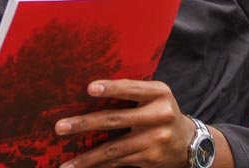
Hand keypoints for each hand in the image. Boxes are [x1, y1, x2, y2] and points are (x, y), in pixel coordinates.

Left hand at [55, 79, 194, 167]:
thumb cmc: (162, 111)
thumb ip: (134, 92)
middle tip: (60, 127)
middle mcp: (159, 115)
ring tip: (66, 165)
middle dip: (85, 124)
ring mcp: (155, 139)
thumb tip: (92, 90)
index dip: (112, 88)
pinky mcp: (150, 158)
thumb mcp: (156, 96)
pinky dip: (99, 165)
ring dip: (86, 158)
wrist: (188, 142)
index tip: (89, 88)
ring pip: (114, 149)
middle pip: (116, 119)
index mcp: (159, 93)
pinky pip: (119, 162)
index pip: (132, 89)